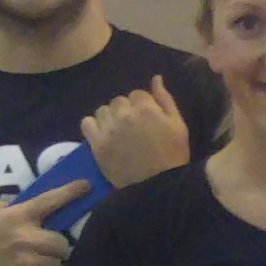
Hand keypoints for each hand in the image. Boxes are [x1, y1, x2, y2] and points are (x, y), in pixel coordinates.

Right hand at [0, 177, 88, 265]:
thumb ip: (4, 206)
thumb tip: (19, 203)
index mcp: (16, 215)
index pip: (50, 200)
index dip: (71, 192)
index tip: (87, 187)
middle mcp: (24, 236)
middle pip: (62, 242)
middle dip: (59, 248)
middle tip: (49, 251)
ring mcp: (23, 259)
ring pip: (55, 265)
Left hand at [77, 78, 192, 189]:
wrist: (158, 187)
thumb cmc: (173, 156)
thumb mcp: (178, 125)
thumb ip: (166, 99)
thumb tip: (156, 78)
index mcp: (146, 108)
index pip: (137, 94)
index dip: (142, 106)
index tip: (147, 120)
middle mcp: (125, 115)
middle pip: (119, 101)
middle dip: (126, 111)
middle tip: (133, 129)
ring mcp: (109, 129)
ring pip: (103, 111)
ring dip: (110, 118)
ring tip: (118, 133)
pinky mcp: (97, 145)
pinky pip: (87, 123)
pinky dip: (93, 126)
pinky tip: (103, 135)